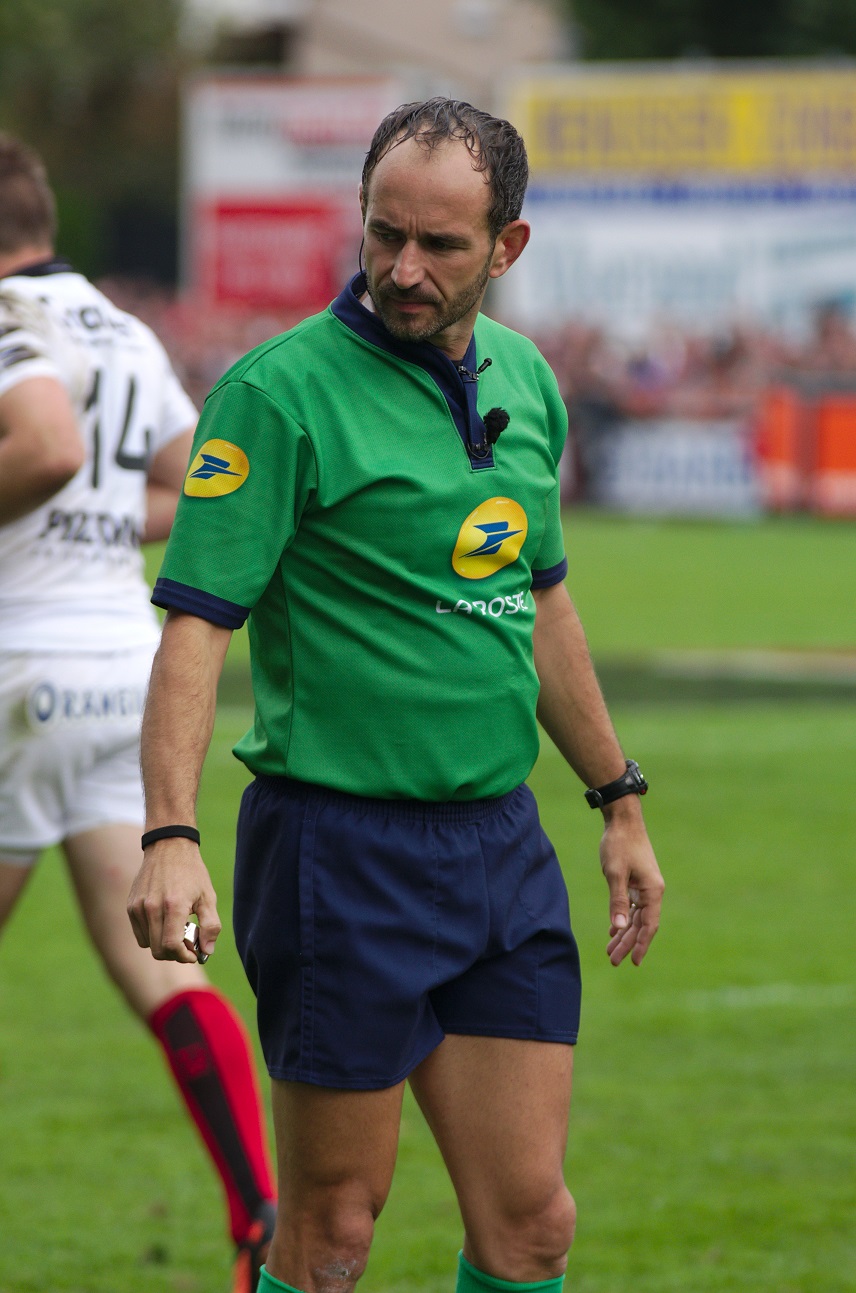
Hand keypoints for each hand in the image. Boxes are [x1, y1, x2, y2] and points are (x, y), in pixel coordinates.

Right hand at [127, 838, 220, 962]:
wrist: (168, 847)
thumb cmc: (192, 873)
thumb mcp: (208, 896)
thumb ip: (210, 926)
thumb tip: (207, 951)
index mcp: (174, 905)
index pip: (171, 946)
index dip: (184, 956)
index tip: (193, 954)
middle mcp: (152, 907)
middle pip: (158, 950)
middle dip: (175, 953)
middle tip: (187, 943)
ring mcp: (138, 907)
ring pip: (147, 944)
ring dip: (162, 944)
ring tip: (176, 929)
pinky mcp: (130, 906)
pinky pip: (139, 933)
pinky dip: (152, 935)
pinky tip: (164, 921)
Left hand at [599, 800, 663, 966]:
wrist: (623, 820)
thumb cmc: (619, 844)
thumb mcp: (615, 874)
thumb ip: (618, 901)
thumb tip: (619, 928)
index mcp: (653, 890)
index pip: (649, 925)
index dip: (641, 944)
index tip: (633, 962)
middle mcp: (653, 891)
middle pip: (642, 924)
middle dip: (628, 943)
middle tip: (613, 961)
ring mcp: (645, 887)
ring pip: (636, 917)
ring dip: (624, 933)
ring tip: (611, 951)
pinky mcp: (637, 882)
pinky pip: (632, 907)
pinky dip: (623, 919)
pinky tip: (614, 931)